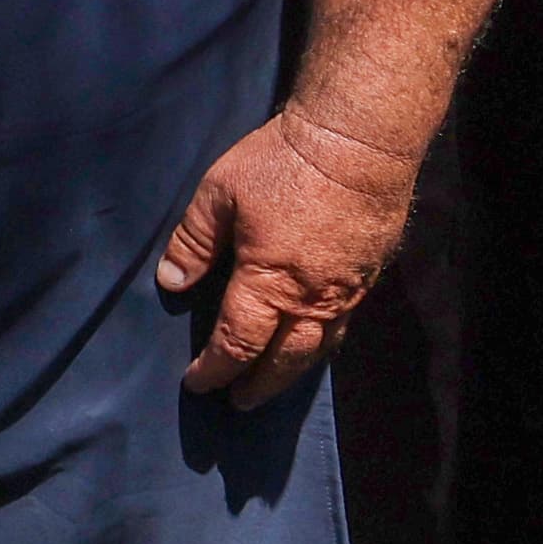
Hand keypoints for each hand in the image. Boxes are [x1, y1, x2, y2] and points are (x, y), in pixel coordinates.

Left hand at [157, 104, 418, 404]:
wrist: (359, 140)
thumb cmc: (282, 163)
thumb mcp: (218, 196)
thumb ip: (193, 244)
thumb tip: (171, 284)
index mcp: (269, 282)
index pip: (238, 342)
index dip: (216, 368)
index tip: (197, 384)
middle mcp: (314, 297)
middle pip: (286, 360)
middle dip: (260, 385)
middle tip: (240, 403)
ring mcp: (349, 289)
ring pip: (321, 347)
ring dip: (294, 372)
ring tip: (273, 383)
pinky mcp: (371, 274)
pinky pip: (345, 323)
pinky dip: (323, 342)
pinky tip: (312, 341)